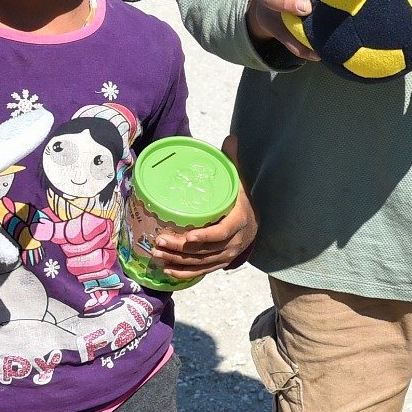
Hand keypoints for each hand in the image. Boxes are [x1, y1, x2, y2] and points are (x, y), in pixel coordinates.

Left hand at [149, 136, 257, 277]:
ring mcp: (226, 255)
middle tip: (158, 241)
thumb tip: (230, 137)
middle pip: (206, 251)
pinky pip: (202, 272)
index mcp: (238, 222)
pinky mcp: (219, 263)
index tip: (188, 236)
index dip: (206, 237)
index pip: (222, 233)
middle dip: (181, 249)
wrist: (256, 224)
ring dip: (178, 262)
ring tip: (156, 254)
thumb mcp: (240, 182)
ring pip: (201, 263)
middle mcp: (234, 243)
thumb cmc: (242, 200)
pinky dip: (185, 273)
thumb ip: (232, 162)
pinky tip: (167, 271)